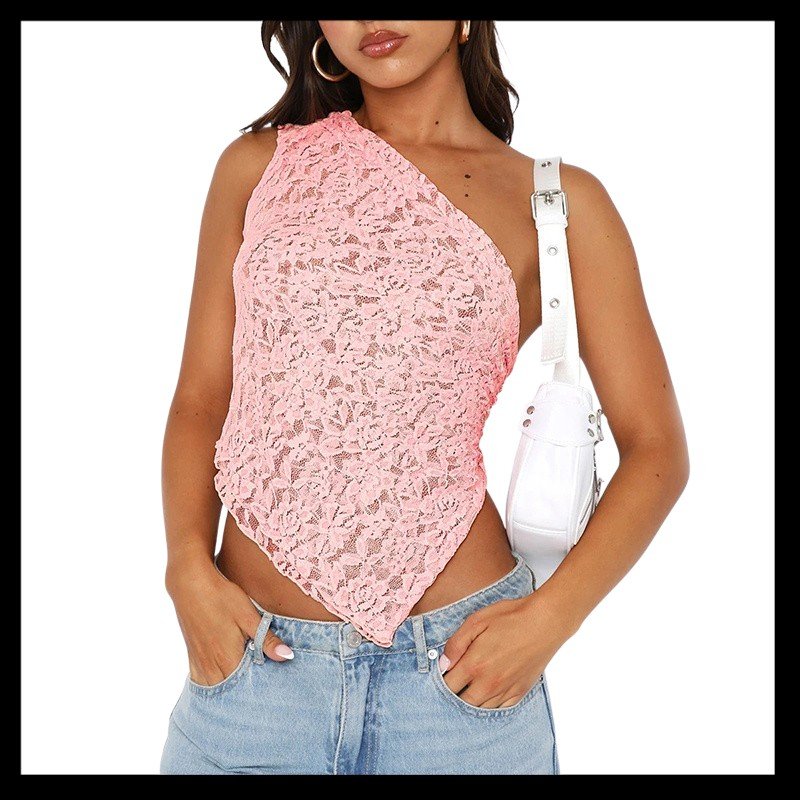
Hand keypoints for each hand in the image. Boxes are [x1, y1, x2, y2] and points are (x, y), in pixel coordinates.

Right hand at [166, 558, 292, 686]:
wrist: (190, 583)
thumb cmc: (222, 597)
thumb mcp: (248, 615)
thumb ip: (266, 639)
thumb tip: (287, 656)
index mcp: (227, 657)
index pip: (245, 687)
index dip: (257, 692)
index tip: (269, 694)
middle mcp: (211, 664)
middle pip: (228, 691)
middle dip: (242, 696)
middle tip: (259, 697)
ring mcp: (199, 659)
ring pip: (212, 688)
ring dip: (226, 692)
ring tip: (240, 694)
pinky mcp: (192, 652)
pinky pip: (199, 679)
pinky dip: (209, 685)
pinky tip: (218, 683)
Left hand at [441, 594, 572, 708]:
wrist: (545, 622)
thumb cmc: (510, 617)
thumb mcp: (476, 620)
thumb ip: (456, 644)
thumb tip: (443, 664)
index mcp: (474, 664)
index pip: (447, 685)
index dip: (442, 680)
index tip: (444, 673)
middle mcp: (488, 683)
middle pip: (461, 702)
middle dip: (454, 694)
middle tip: (455, 681)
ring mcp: (505, 690)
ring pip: (480, 709)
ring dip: (471, 701)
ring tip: (469, 687)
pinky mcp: (520, 692)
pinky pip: (499, 710)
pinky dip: (490, 705)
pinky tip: (488, 693)